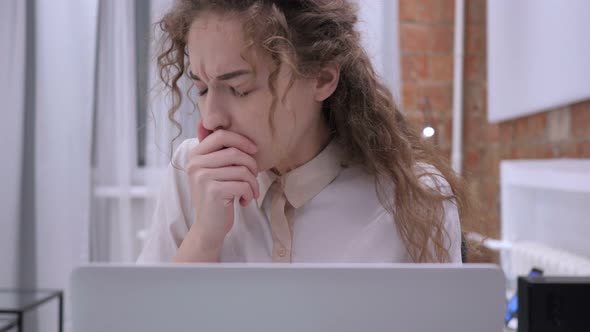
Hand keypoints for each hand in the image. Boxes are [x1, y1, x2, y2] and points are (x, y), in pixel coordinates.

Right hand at [184, 120, 259, 251]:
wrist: (209, 226)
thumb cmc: (217, 196)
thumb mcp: (215, 171)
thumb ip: (220, 152)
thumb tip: (232, 131)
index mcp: (195, 155)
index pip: (221, 135)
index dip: (242, 139)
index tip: (254, 150)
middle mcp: (195, 164)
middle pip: (235, 152)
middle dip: (251, 165)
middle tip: (254, 177)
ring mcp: (202, 177)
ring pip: (242, 170)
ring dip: (252, 183)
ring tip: (250, 192)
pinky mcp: (213, 191)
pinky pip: (243, 185)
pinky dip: (249, 194)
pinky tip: (244, 201)